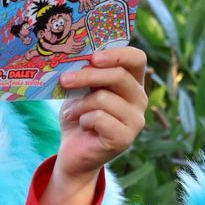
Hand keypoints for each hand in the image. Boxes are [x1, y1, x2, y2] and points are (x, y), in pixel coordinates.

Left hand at [42, 48, 147, 204]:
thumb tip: (75, 56)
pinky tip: (82, 125)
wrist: (74, 151)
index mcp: (132, 82)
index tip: (93, 56)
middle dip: (87, 76)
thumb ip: (85, 74)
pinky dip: (83, 119)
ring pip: (104, 98)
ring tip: (71, 113)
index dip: (117, 54)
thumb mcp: (80, 90)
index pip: (137, 59)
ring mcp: (136, 120)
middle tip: (64, 79)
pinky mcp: (125, 138)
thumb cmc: (78, 116)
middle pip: (118, 76)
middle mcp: (140, 99)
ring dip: (79, 105)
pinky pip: (99, 118)